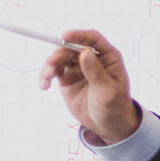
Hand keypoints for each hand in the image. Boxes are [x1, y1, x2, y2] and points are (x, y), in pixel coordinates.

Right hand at [37, 29, 140, 144]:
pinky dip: (46, 75)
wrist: (107, 125)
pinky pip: (53, 71)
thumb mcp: (109, 92)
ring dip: (50, 64)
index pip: (93, 39)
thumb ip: (96, 72)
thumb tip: (85, 52)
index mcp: (108, 57)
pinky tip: (44, 85)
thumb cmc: (115, 107)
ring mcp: (78, 67)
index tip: (65, 36)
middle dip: (59, 52)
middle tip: (51, 63)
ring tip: (47, 77)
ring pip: (60, 57)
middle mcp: (92, 58)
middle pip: (72, 47)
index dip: (79, 35)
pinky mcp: (67, 78)